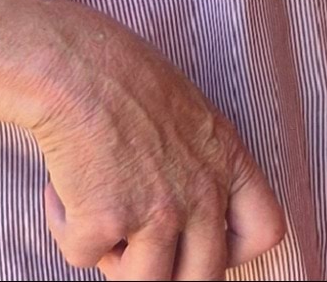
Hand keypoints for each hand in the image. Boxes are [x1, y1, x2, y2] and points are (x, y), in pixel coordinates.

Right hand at [21, 5, 286, 279]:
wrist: (72, 65)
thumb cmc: (121, 75)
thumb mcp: (190, 114)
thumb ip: (199, 165)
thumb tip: (180, 217)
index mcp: (228, 161)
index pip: (265, 231)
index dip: (232, 251)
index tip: (195, 242)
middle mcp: (202, 193)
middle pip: (203, 278)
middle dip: (165, 274)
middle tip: (134, 249)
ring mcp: (158, 212)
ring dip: (112, 259)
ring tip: (93, 214)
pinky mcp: (107, 223)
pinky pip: (82, 256)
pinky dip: (66, 229)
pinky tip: (61, 188)